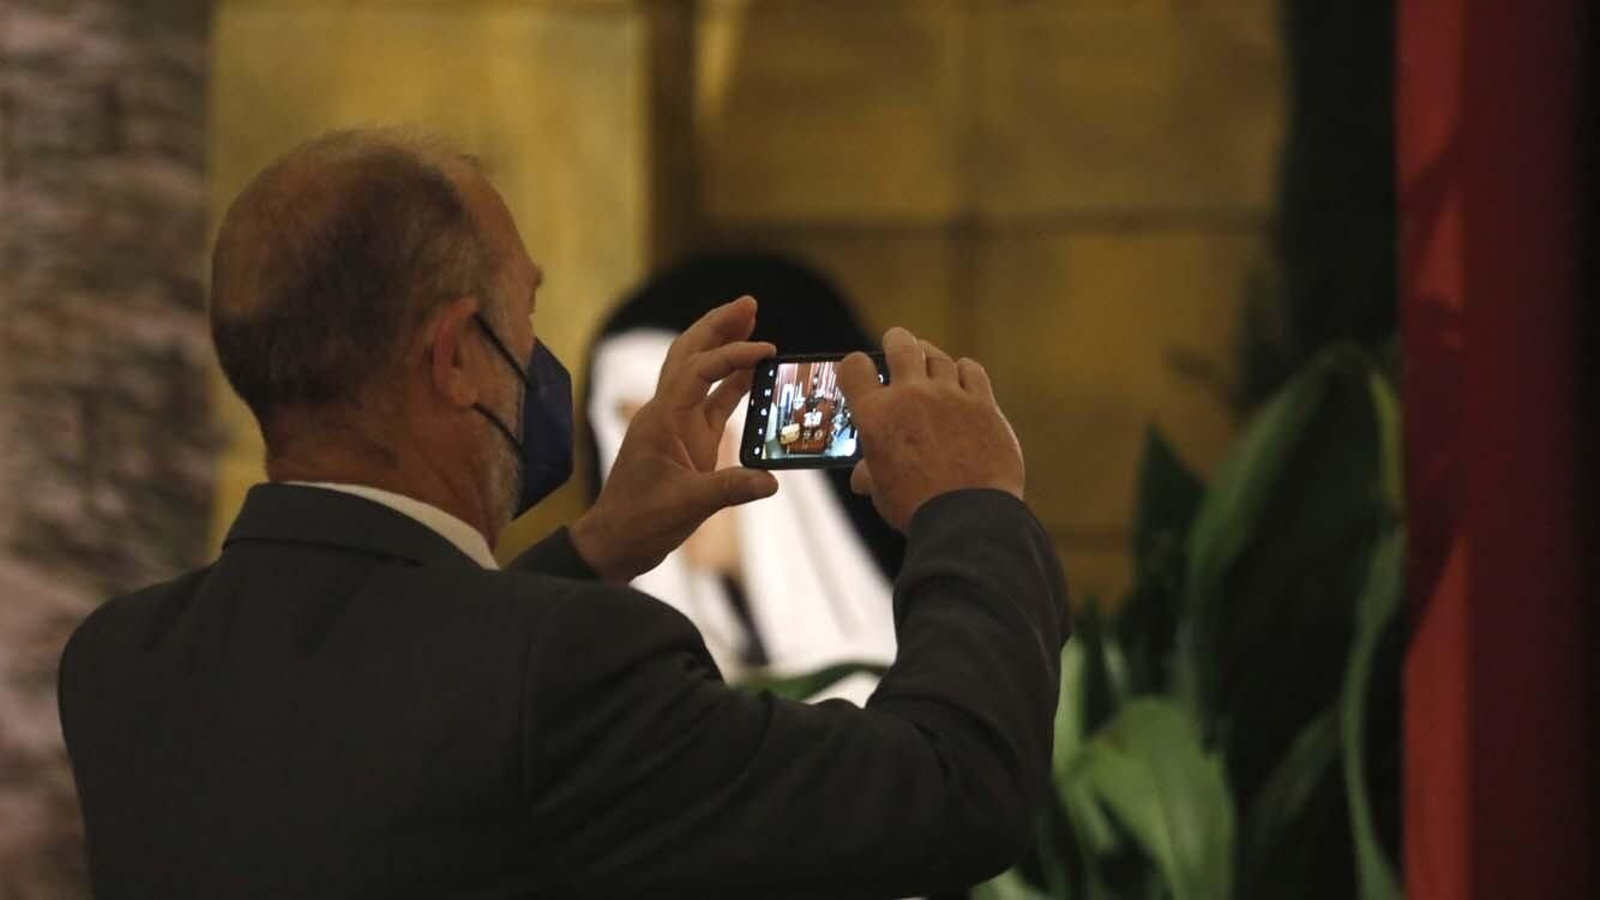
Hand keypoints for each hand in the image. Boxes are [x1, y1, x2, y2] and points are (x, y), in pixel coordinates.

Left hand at [570, 297, 779, 582]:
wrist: (615, 542)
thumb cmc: (638, 522)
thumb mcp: (686, 507)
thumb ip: (729, 490)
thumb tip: (770, 481)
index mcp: (661, 420)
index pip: (698, 371)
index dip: (732, 355)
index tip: (766, 349)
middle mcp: (667, 413)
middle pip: (690, 353)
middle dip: (718, 326)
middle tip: (750, 303)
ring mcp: (678, 425)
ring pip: (700, 372)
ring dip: (724, 346)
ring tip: (753, 322)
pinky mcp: (689, 441)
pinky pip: (713, 402)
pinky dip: (733, 384)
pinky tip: (755, 374)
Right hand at [837, 327, 1023, 531]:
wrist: (968, 518)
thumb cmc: (917, 509)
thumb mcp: (882, 492)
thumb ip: (871, 474)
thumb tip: (861, 478)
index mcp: (876, 415)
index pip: (854, 366)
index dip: (854, 366)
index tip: (860, 371)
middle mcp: (910, 396)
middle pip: (900, 345)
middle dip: (895, 341)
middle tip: (896, 344)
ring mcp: (949, 396)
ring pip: (937, 356)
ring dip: (929, 357)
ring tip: (928, 362)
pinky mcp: (983, 403)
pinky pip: (972, 371)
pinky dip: (964, 370)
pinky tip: (962, 376)